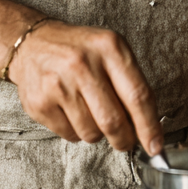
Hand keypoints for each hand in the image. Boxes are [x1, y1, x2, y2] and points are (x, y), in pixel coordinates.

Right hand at [6, 20, 163, 154]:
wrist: (33, 43)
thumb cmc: (79, 49)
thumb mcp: (111, 50)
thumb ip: (130, 83)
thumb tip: (148, 125)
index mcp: (109, 47)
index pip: (138, 95)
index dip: (149, 126)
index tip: (155, 145)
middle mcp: (83, 64)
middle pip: (114, 120)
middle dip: (124, 140)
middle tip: (125, 141)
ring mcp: (59, 84)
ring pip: (91, 133)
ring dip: (98, 134)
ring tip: (92, 114)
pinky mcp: (40, 102)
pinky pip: (69, 135)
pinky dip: (77, 132)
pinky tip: (72, 112)